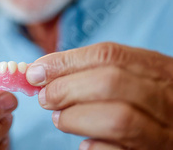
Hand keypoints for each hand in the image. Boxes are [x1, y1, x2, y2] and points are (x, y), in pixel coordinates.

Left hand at [26, 42, 172, 149]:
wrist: (171, 131)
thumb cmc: (142, 102)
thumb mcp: (129, 77)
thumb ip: (90, 71)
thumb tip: (38, 72)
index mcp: (157, 68)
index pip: (107, 54)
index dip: (64, 62)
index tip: (35, 73)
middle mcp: (167, 97)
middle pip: (110, 82)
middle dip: (66, 89)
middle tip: (46, 98)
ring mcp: (164, 130)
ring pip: (116, 118)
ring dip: (75, 117)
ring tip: (60, 119)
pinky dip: (95, 147)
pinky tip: (84, 143)